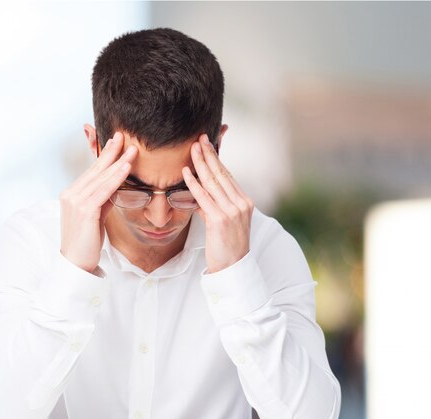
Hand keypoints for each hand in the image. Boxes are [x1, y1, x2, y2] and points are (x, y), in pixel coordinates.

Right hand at [59, 132, 136, 272]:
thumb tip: (116, 185)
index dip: (104, 155)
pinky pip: (103, 191)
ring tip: (131, 149)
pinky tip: (126, 168)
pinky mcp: (84, 211)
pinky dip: (116, 178)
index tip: (116, 141)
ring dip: (117, 162)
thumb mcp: (96, 215)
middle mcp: (71, 194)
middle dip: (110, 151)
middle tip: (123, 135)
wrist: (76, 263)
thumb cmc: (86, 241)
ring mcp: (75, 202)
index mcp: (71, 194)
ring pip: (100, 178)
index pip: (91, 171)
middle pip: (95, 169)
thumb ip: (103, 199)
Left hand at [182, 134, 253, 273]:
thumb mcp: (222, 222)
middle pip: (221, 174)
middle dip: (209, 154)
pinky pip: (204, 198)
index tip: (207, 144)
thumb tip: (199, 196)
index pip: (228, 175)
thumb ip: (212, 207)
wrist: (233, 268)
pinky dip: (193, 184)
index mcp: (244, 202)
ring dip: (200, 163)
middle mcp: (241, 203)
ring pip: (213, 182)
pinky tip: (186, 173)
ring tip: (191, 149)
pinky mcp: (220, 220)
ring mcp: (232, 211)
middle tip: (199, 138)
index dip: (217, 158)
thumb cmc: (226, 247)